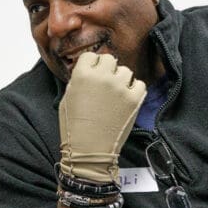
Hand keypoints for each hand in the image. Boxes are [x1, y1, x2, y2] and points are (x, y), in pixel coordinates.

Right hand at [59, 52, 145, 182]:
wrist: (89, 151)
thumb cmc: (74, 128)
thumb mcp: (67, 99)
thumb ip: (78, 81)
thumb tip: (89, 72)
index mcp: (82, 75)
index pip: (90, 56)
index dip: (91, 65)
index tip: (92, 72)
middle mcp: (102, 77)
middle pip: (109, 59)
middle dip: (107, 70)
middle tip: (104, 83)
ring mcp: (120, 87)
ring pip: (125, 71)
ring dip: (121, 80)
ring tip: (115, 94)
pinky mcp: (134, 98)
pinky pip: (140, 84)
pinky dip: (134, 91)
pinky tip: (125, 100)